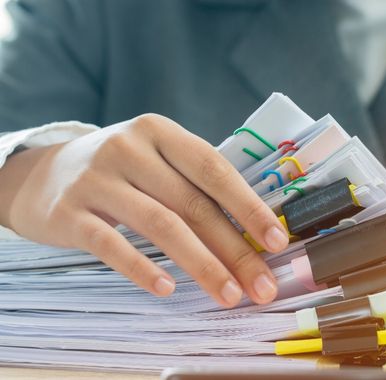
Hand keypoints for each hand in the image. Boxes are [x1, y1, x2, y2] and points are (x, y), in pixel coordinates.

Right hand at [0, 114, 288, 306]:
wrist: (43, 174)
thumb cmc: (120, 171)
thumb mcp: (155, 159)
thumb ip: (194, 185)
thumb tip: (252, 234)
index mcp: (160, 132)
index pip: (214, 169)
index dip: (249, 206)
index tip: (277, 242)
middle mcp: (129, 148)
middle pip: (193, 204)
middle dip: (234, 249)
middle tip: (261, 285)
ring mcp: (97, 179)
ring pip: (160, 225)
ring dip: (201, 265)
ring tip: (227, 295)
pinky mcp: (70, 212)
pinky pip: (111, 245)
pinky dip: (142, 269)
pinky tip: (167, 290)